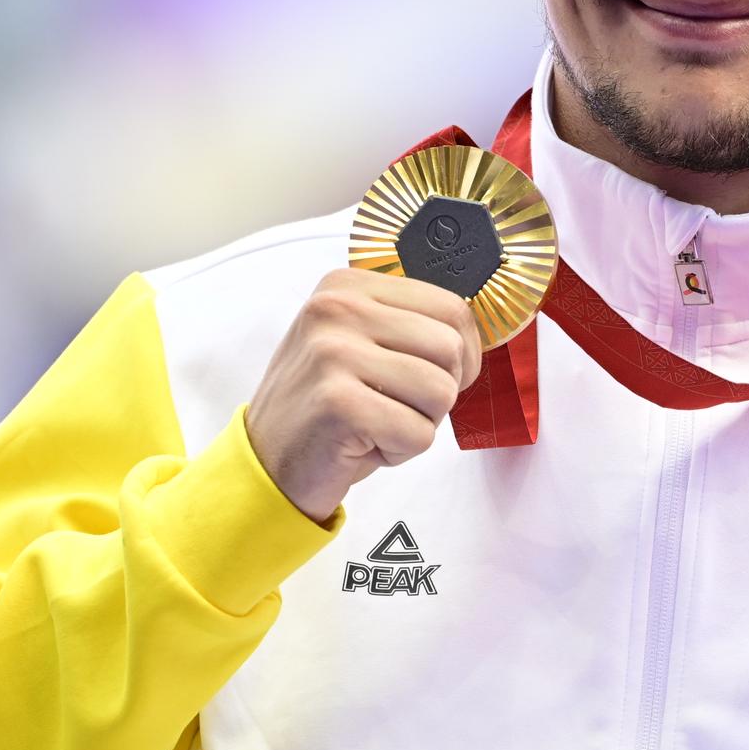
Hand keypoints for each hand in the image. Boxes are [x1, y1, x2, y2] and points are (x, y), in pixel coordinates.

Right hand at [246, 269, 482, 523]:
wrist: (267, 464)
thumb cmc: (328, 407)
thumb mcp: (360, 343)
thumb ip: (410, 324)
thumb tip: (481, 329)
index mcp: (348, 285)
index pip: (451, 306)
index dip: (464, 352)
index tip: (438, 375)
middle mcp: (338, 308)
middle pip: (451, 347)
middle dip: (441, 390)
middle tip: (398, 407)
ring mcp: (334, 353)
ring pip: (441, 391)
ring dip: (420, 423)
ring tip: (377, 424)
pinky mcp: (338, 403)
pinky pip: (418, 433)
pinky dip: (401, 451)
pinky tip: (363, 444)